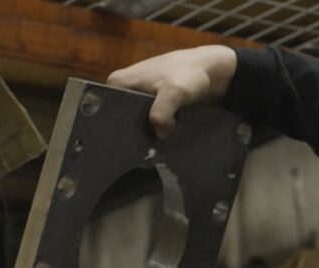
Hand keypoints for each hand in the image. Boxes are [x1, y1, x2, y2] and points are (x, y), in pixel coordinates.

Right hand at [107, 45, 238, 138]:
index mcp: (117, 81)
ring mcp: (138, 93)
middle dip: (134, 132)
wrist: (210, 70)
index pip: (108, 110)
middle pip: (122, 117)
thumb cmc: (188, 75)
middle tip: (144, 147)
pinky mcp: (153, 100)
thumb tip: (160, 134)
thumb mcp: (173, 92)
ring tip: (153, 146)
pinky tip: (163, 138)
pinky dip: (156, 127)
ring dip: (147, 131)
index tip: (127, 144)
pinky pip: (149, 118)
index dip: (117, 127)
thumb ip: (161, 113)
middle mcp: (123, 87)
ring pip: (137, 119)